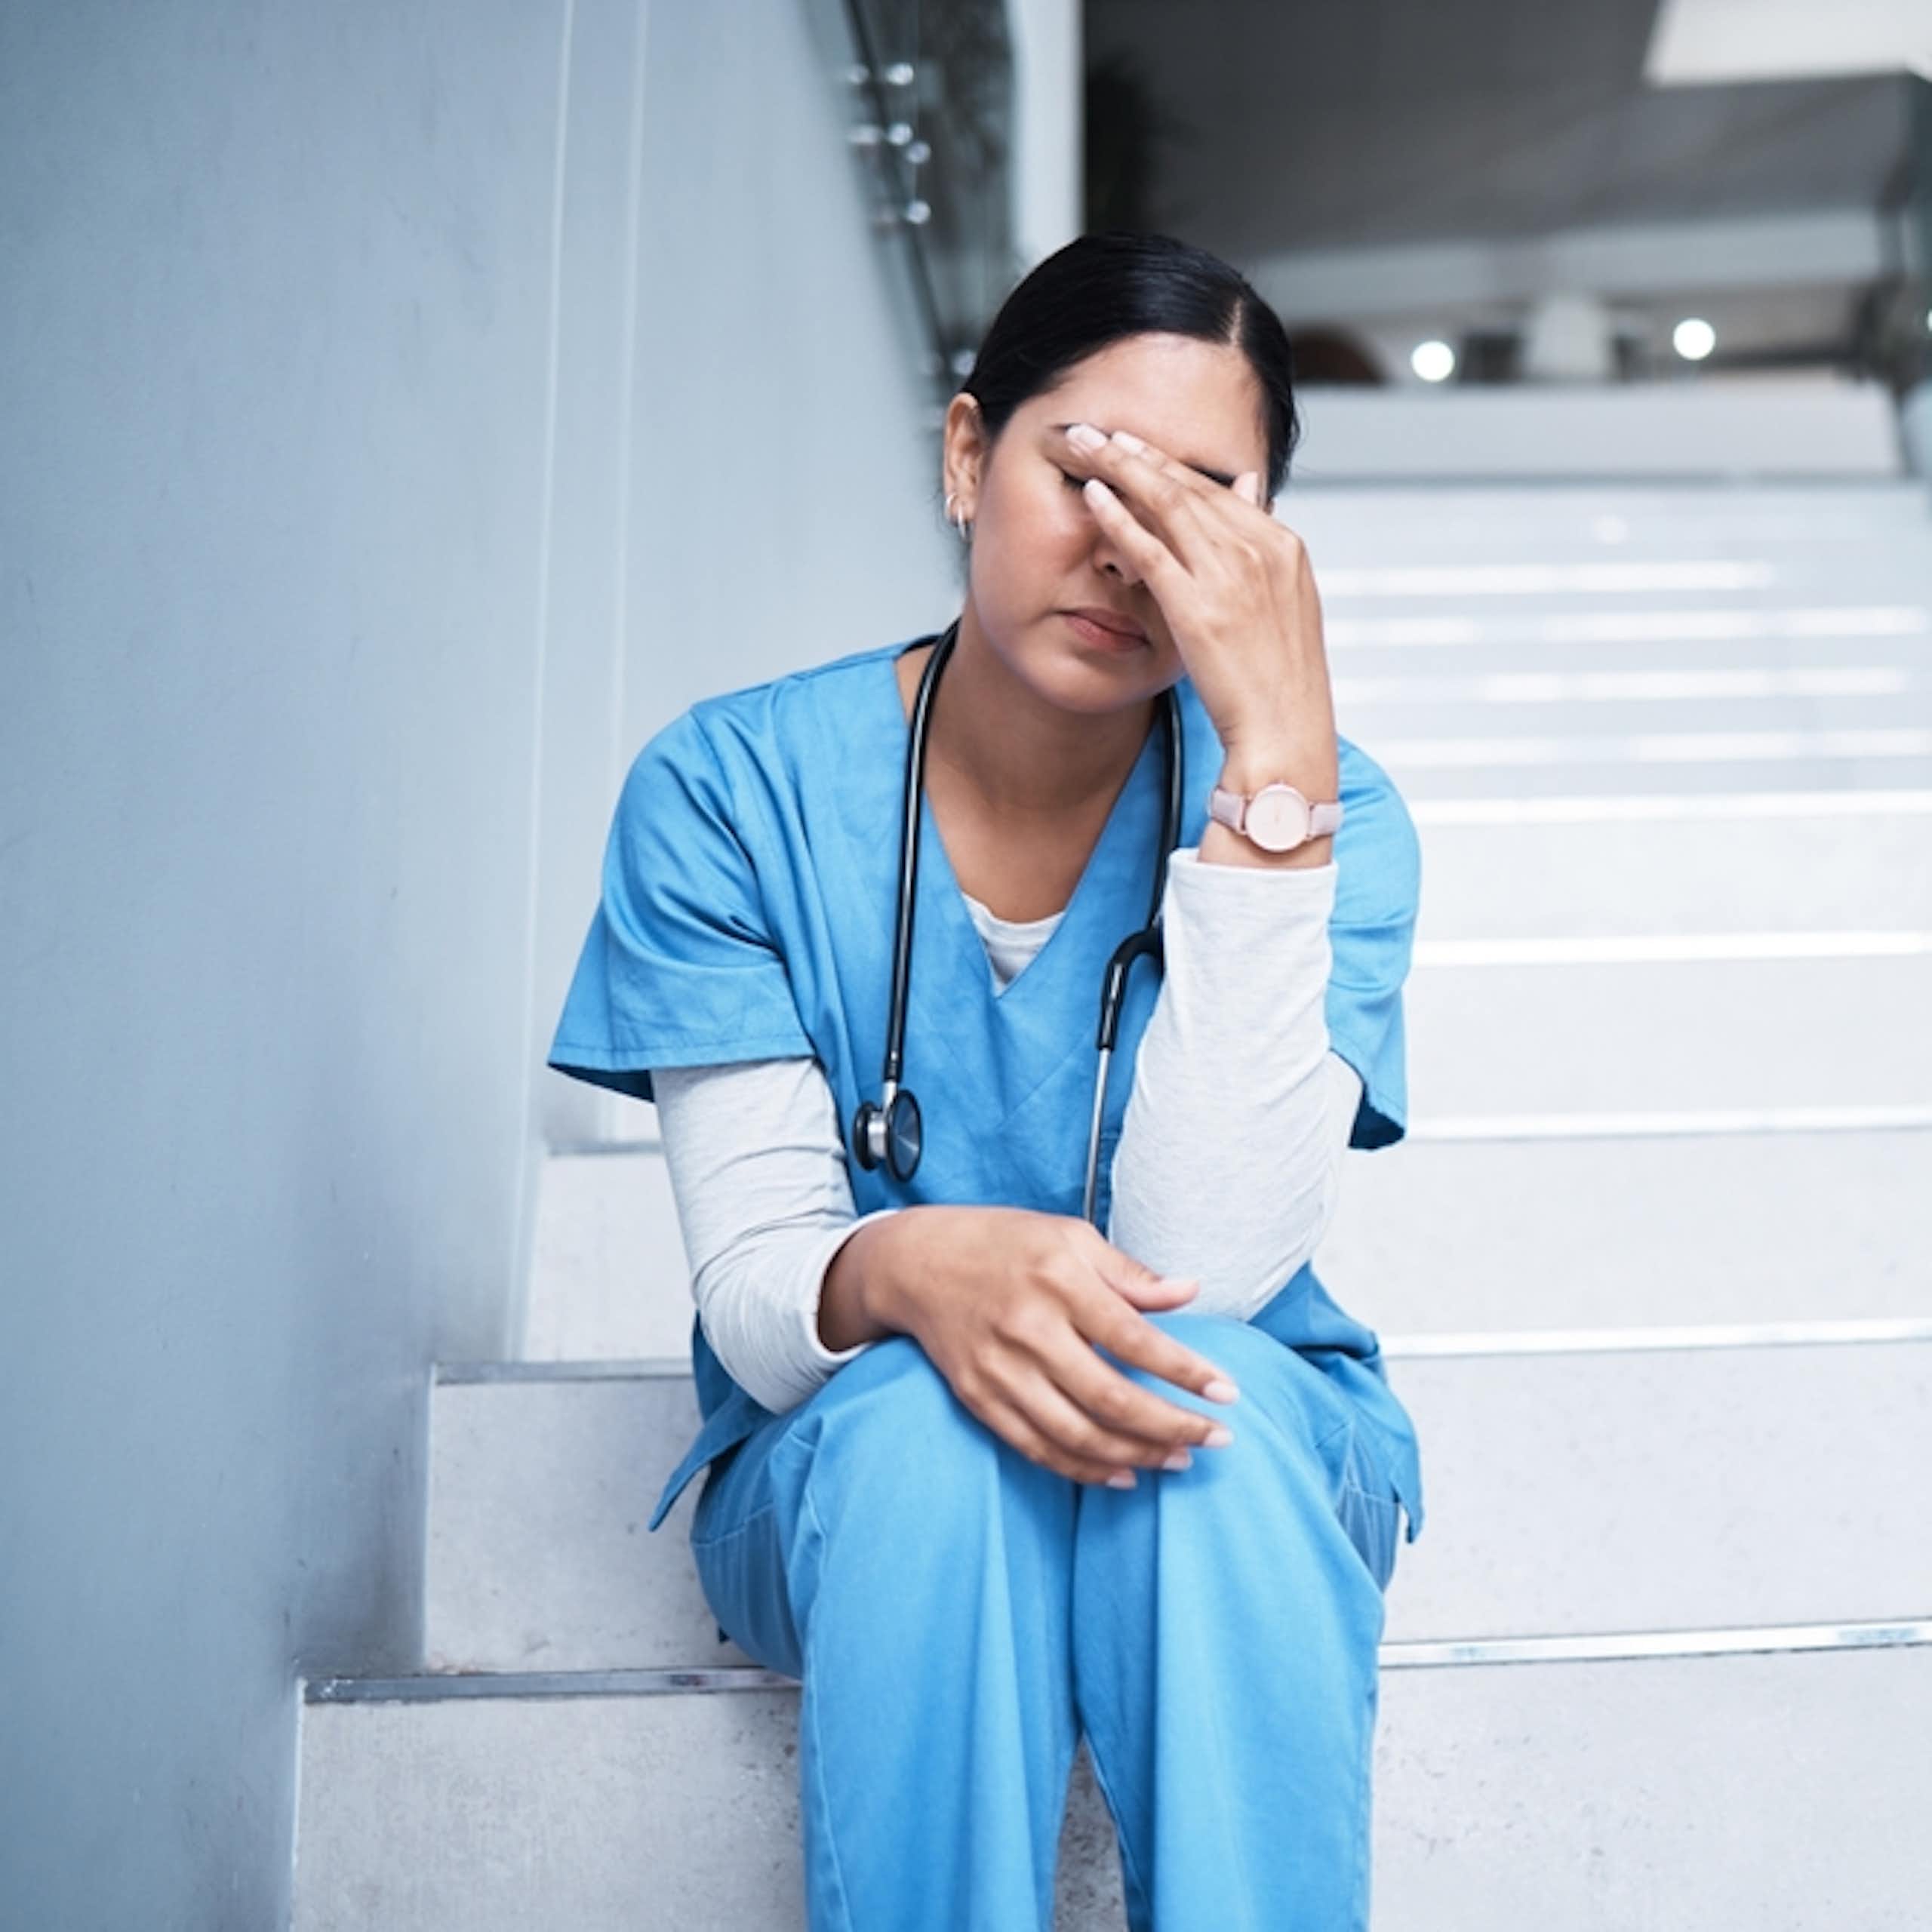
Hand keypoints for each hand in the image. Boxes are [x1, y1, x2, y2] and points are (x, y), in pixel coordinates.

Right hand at [870, 1205, 1240, 1486]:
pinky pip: (1038, 1448)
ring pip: (1077, 1434)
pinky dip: (1084, 1469)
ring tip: (1179, 1459)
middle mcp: (1029, 1329)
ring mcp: (1000, 1370)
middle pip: (1110, 1397)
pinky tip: (1124, 1475)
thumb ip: (1129, 1272)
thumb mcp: (1069, 1237)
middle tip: (1217, 1438)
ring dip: (1136, 1455)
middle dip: (1172, 1425)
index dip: (1185, 1371)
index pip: (1135, 1338)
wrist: (916, 1262)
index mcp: (1059, 1280)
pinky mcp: (980, 1398)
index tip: (1227, 1393)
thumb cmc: (1003, 1243)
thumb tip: (1188, 1291)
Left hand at [1060, 420, 1338, 797]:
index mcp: (1282, 545)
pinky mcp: (1198, 607)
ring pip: (1166, 503)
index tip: (1134, 445)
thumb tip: (1248, 484)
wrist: (1286, 732)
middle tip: (1095, 430)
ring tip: (1084, 446)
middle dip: (1136, 452)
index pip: (1217, 489)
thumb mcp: (1284, 600)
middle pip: (1188, 486)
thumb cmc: (1280, 678)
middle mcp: (1258, 549)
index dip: (1170, 463)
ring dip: (1120, 468)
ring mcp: (1229, 576)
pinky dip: (1118, 517)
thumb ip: (1261, 541)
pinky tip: (1091, 496)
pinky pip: (1150, 549)